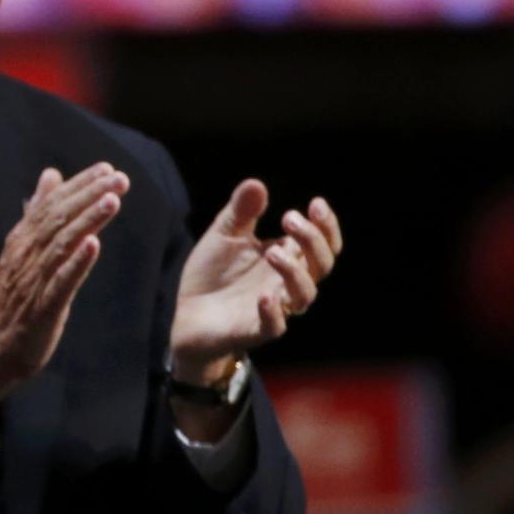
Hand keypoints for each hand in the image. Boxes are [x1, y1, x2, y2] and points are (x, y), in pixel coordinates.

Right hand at [0, 163, 128, 407]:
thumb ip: (39, 212)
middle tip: (119, 178)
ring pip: (61, 244)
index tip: (107, 168)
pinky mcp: (42, 306)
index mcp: (23, 240)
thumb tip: (51, 174)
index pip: (52, 204)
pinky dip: (77, 262)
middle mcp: (26, 254)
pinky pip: (60, 281)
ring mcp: (33, 280)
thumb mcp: (25, 248)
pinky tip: (94, 246)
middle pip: (58, 218)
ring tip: (112, 201)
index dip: (79, 185)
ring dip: (87, 221)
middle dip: (89, 195)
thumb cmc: (16, 298)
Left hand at [170, 180, 343, 383]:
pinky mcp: (255, 330)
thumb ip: (241, 212)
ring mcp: (275, 307)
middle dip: (314, 240)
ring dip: (294, 272)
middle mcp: (287, 282)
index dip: (326, 226)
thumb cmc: (214, 273)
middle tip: (289, 219)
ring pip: (304, 295)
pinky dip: (273, 312)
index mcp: (287, 257)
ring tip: (272, 252)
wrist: (187, 313)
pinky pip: (275, 326)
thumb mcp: (224, 235)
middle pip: (321, 265)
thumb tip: (256, 184)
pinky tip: (264, 296)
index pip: (322, 243)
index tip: (316, 203)